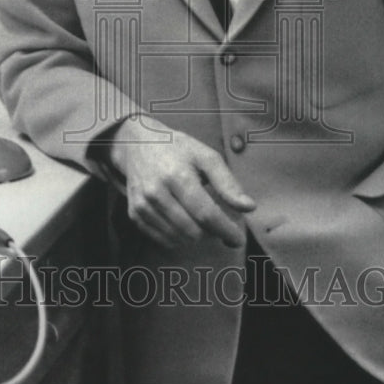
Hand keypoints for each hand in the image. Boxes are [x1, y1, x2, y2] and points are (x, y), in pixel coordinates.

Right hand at [110, 122, 255, 249]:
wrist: (136, 144)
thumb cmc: (176, 149)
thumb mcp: (205, 156)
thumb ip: (227, 182)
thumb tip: (248, 207)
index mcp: (177, 176)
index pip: (206, 215)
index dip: (225, 231)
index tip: (238, 238)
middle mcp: (156, 193)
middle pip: (193, 231)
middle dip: (212, 233)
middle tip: (218, 222)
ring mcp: (143, 205)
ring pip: (178, 239)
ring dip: (196, 236)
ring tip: (200, 219)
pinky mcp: (134, 213)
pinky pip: (162, 239)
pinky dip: (178, 237)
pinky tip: (184, 222)